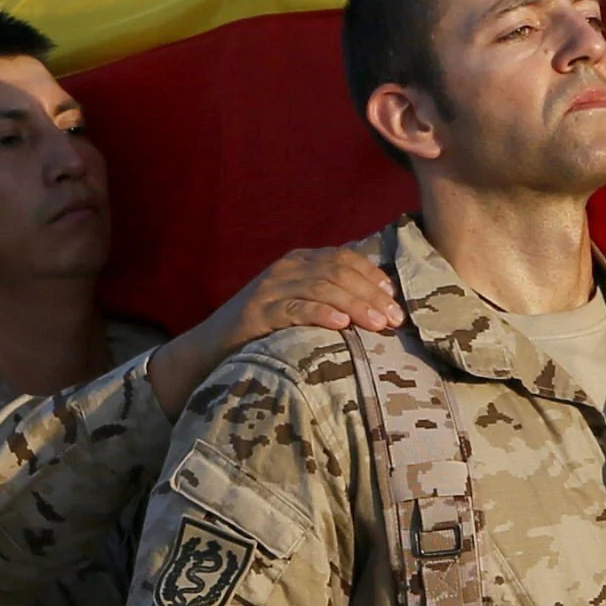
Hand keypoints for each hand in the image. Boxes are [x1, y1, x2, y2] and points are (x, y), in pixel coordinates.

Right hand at [154, 247, 402, 413]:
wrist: (210, 348)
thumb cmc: (264, 332)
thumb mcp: (299, 306)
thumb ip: (329, 298)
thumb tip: (376, 307)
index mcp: (299, 261)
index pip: (344, 258)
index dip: (372, 276)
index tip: (394, 298)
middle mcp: (286, 268)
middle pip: (337, 272)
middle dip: (370, 294)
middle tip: (394, 319)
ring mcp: (270, 289)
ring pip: (321, 287)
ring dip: (354, 304)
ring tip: (377, 324)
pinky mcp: (257, 313)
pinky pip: (294, 308)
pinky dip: (320, 313)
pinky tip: (340, 324)